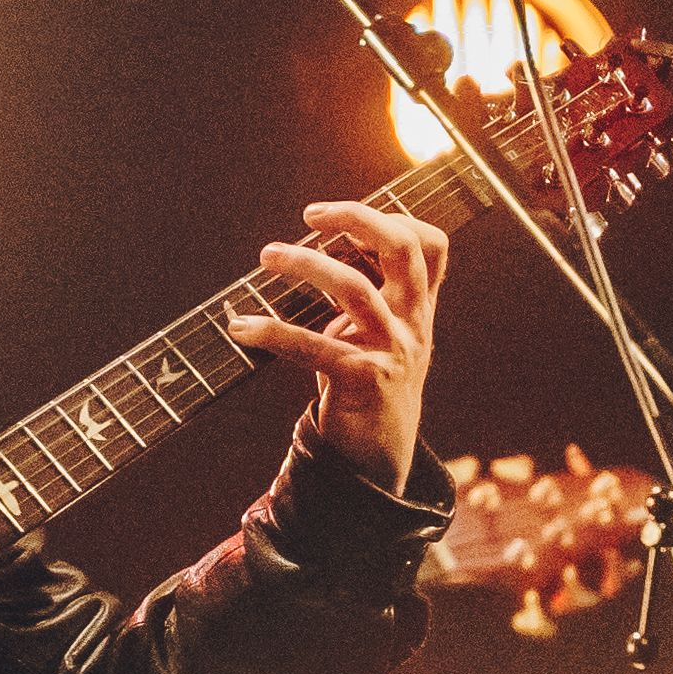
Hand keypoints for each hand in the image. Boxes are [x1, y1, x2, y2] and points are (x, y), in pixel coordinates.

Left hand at [236, 198, 446, 493]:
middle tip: (309, 215)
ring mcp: (392, 351)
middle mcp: (412, 323)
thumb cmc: (368, 386)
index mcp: (417, 308)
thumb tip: (320, 247)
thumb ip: (366, 292)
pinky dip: (271, 332)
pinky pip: (312, 347)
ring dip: (306, 264)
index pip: (432, 247)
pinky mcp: (363, 381)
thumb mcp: (377, 334)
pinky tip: (241, 327)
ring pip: (355, 289)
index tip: (345, 219)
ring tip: (267, 256)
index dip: (396, 218)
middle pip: (403, 250)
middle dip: (357, 218)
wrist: (378, 458)